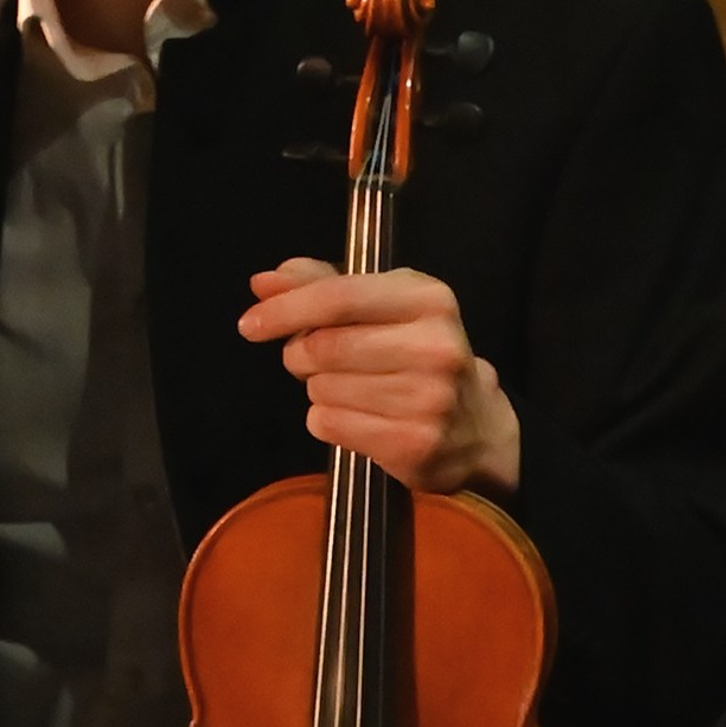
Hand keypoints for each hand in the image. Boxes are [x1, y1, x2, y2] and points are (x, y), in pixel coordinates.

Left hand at [237, 259, 521, 497]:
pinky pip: (329, 425)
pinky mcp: (415, 443)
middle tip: (317, 362)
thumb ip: (321, 285)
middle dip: (302, 356)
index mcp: (430, 299)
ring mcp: (429, 398)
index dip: (286, 309)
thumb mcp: (383, 307)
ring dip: (320, 390)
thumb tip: (263, 283)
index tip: (250, 324)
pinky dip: (329, 421)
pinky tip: (358, 417)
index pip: (340, 297)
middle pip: (322, 347)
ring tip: (352, 390)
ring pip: (321, 389)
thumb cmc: (417, 356)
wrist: (475, 428)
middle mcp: (435, 346)